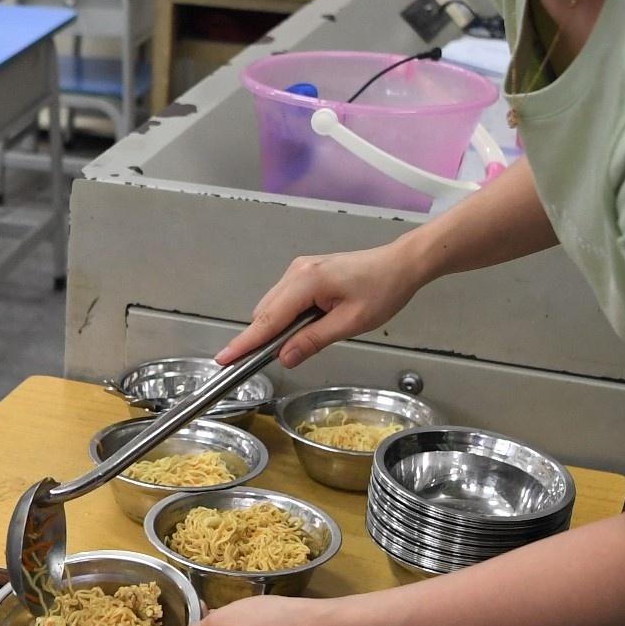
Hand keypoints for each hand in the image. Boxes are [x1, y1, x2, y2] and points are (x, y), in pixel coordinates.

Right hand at [215, 243, 423, 370]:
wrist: (399, 265)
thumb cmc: (382, 291)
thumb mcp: (350, 323)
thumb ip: (313, 340)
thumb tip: (284, 357)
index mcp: (306, 282)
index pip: (268, 320)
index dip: (245, 343)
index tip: (224, 359)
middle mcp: (296, 272)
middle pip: (265, 313)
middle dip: (264, 338)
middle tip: (276, 360)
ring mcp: (299, 270)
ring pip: (273, 306)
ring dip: (279, 327)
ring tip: (305, 340)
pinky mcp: (305, 272)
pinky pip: (284, 300)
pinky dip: (288, 317)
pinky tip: (307, 325)